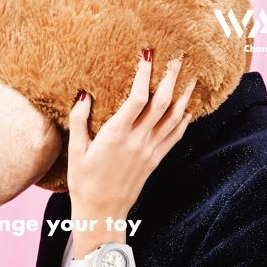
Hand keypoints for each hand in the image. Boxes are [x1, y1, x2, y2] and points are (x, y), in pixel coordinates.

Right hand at [68, 50, 194, 230]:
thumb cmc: (84, 182)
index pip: (137, 97)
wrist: (101, 212)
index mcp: (116, 135)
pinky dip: (184, 121)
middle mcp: (137, 141)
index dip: (145, 74)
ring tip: (190, 77)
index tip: (147, 54)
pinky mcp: (155, 161)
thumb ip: (79, 120)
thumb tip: (84, 94)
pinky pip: (175, 137)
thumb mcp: (75, 150)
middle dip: (171, 78)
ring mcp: (149, 151)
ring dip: (183, 95)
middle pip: (162, 103)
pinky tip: (188, 108)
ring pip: (173, 118)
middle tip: (178, 58)